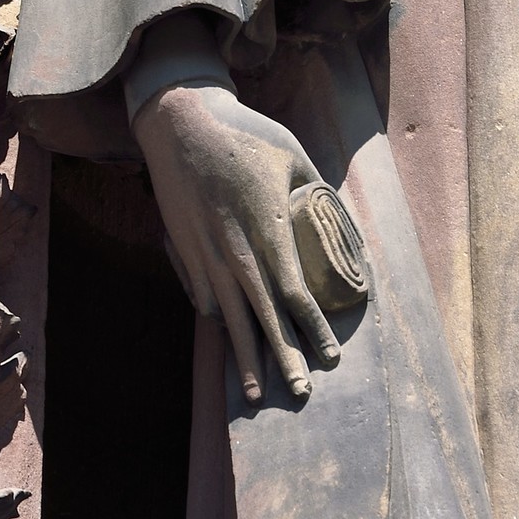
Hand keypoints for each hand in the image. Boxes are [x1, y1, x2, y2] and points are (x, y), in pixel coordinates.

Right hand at [133, 81, 340, 404]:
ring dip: (244, 357)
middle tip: (300, 394)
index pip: (295, 295)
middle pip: (264, 319)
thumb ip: (316, 191)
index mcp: (269, 230)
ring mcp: (206, 255)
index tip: (329, 358)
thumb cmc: (245, 134)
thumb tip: (337, 218)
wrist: (181, 123)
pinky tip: (227, 338)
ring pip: (229, 318)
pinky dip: (218, 321)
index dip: (313, 330)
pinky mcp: (185, 251)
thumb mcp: (293, 155)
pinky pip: (204, 297)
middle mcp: (237, 253)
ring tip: (253, 394)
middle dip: (283, 360)